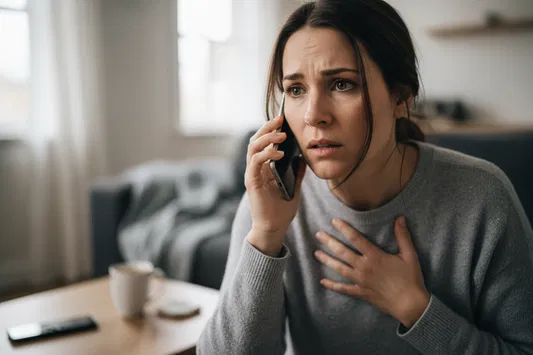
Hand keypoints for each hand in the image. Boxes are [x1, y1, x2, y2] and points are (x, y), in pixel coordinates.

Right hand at [245, 115, 305, 255]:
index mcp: (263, 167)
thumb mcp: (295, 185)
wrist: (275, 227)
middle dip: (267, 127)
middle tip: (280, 119)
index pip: (263, 143)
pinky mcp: (251, 182)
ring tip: (282, 135)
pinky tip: (280, 153)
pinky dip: (266, 154)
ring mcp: (252, 174)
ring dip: (267, 138)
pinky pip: (255, 162)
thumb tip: (305, 156)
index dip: (270, 129)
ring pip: (253, 147)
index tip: (283, 120)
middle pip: (255, 140)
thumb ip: (297, 171)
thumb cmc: (282, 209)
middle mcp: (255, 168)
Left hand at [314, 216, 429, 327]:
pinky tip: (323, 281)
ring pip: (339, 268)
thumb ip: (403, 236)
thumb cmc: (410, 279)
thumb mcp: (409, 255)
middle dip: (329, 242)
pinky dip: (332, 285)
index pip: (355, 239)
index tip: (334, 221)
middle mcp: (364, 267)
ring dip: (327, 260)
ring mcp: (360, 281)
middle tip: (318, 234)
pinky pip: (343, 288)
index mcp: (375, 256)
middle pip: (342, 252)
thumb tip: (400, 218)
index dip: (344, 229)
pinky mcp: (361, 293)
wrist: (409, 304)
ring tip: (316, 253)